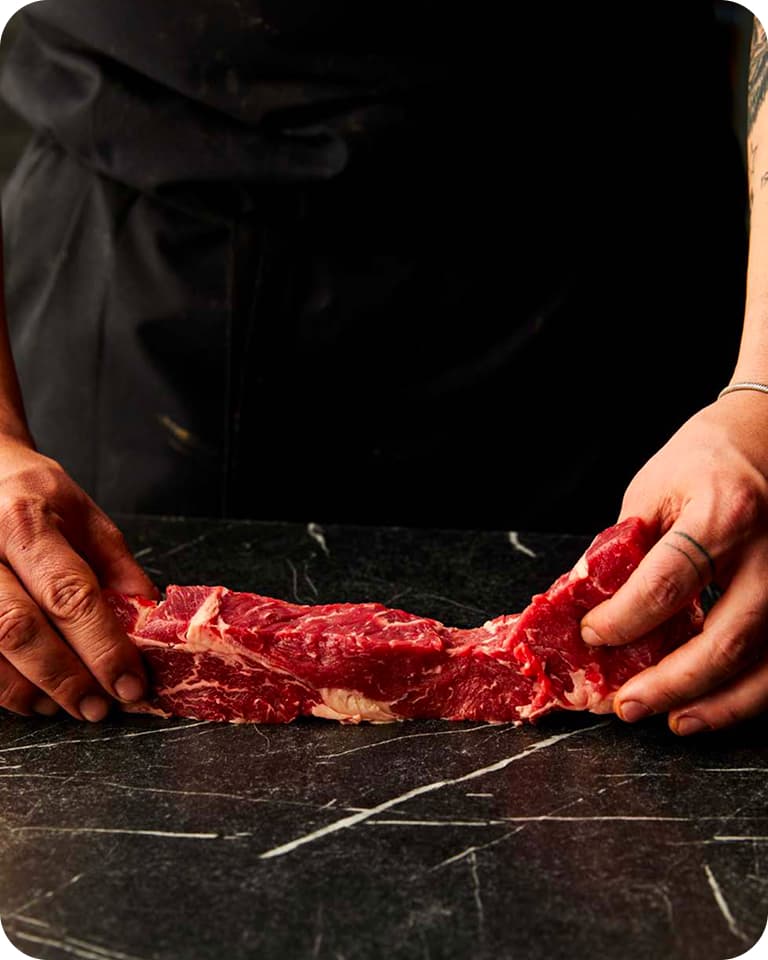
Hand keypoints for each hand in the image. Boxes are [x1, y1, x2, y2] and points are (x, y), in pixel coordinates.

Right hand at [0, 436, 155, 720]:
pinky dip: (3, 687)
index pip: (70, 594)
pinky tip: (32, 698)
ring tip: (70, 707)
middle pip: (19, 629)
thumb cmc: (28, 492)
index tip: (130, 682)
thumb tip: (149, 614)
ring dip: (31, 690)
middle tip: (100, 707)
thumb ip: (116, 563)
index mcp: (26, 522)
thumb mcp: (81, 512)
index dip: (103, 646)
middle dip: (66, 678)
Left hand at [581, 392, 767, 734]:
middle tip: (626, 706)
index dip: (625, 619)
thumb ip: (623, 549)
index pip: (668, 582)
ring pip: (767, 664)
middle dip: (672, 682)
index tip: (592, 636)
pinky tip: (715, 707)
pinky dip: (750, 694)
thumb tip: (584, 606)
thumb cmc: (705, 460)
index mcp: (723, 513)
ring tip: (672, 722)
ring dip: (717, 704)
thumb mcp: (652, 489)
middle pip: (727, 638)